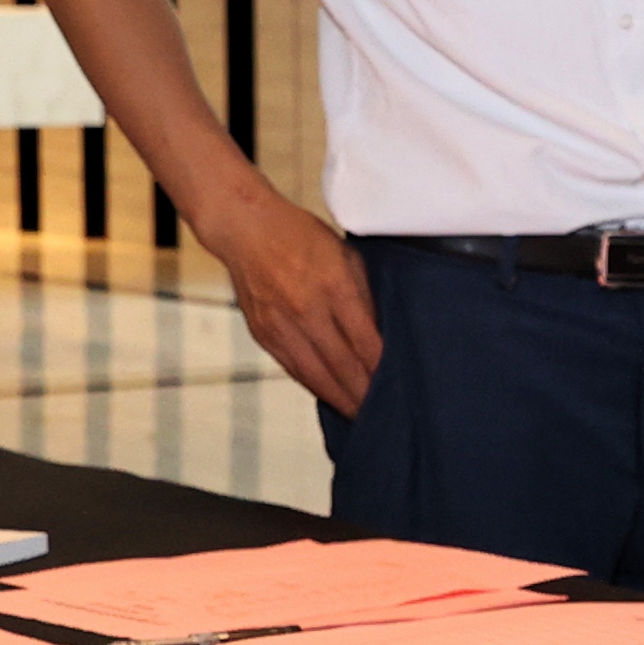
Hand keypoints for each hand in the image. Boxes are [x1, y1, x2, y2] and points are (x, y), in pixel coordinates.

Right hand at [206, 185, 384, 413]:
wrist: (246, 229)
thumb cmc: (300, 237)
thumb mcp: (345, 255)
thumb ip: (363, 294)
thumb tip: (379, 334)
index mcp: (333, 285)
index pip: (365, 341)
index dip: (381, 370)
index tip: (397, 388)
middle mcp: (306, 309)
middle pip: (341, 365)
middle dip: (363, 394)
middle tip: (383, 415)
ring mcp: (281, 324)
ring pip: (315, 375)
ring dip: (339, 399)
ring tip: (359, 415)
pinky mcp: (263, 333)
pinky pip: (292, 368)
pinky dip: (313, 385)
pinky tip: (329, 394)